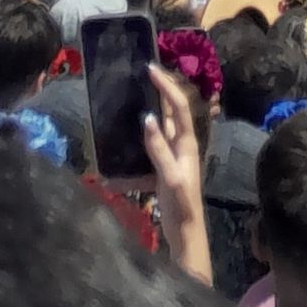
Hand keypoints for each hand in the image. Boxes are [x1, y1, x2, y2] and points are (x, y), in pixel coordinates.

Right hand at [145, 62, 211, 284]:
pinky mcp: (162, 171)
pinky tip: (119, 155)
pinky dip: (135, 151)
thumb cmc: (182, 206)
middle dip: (158, 93)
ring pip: (159, 130)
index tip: (150, 69)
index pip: (179, 105)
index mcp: (187, 143)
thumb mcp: (170, 177)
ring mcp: (172, 158)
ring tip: (127, 105)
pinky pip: (147, 154)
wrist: (186, 236)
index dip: (166, 86)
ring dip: (146, 117)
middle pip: (171, 112)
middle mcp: (181, 145)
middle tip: (138, 78)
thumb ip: (160, 149)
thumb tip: (148, 117)